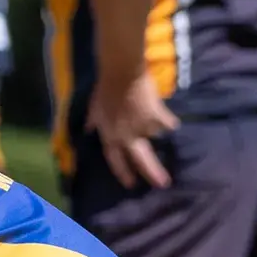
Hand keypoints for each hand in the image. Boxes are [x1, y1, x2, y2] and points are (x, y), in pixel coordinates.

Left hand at [87, 73, 179, 188]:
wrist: (122, 73)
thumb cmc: (105, 88)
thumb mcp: (94, 107)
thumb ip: (93, 121)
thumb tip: (88, 129)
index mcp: (109, 136)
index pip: (115, 160)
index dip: (122, 172)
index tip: (130, 184)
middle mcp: (126, 137)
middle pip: (141, 160)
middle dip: (152, 173)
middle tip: (163, 184)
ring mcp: (143, 128)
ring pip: (154, 135)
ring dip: (154, 129)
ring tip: (151, 116)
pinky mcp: (157, 118)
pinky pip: (167, 123)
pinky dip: (167, 119)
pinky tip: (165, 114)